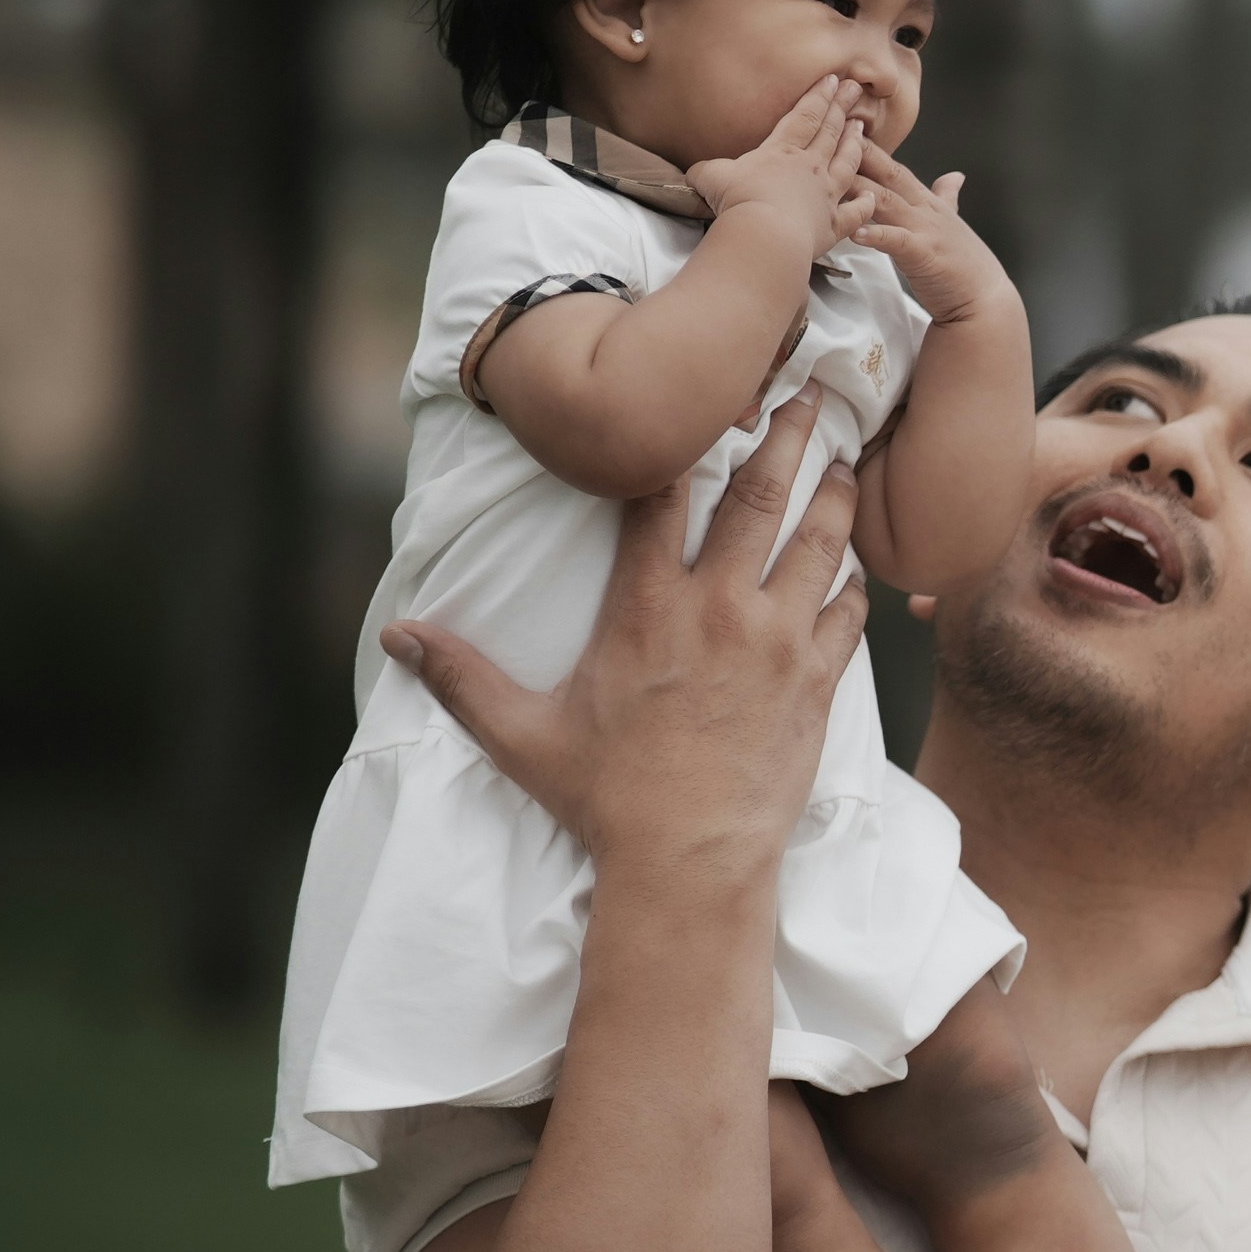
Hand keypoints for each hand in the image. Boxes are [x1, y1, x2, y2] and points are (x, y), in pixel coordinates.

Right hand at [379, 391, 866, 871]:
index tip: (697, 400)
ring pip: (818, 544)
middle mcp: (719, 609)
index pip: (659, 498)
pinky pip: (846, 613)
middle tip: (807, 392)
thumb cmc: (606, 798)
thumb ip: (461, 678)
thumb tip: (394, 638)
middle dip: (784, 438)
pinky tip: (856, 565)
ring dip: (832, 496)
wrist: (692, 860)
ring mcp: (777, 641)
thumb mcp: (522, 735)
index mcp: (646, 607)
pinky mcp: (817, 681)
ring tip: (845, 458)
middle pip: (759, 498)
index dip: (679, 443)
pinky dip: (852, 583)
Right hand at [685, 73, 877, 266]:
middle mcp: (810, 168)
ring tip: (861, 127)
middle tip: (854, 90)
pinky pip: (854, 213)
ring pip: (847, 164)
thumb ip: (707, 170)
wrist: (765, 234)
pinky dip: (864, 205)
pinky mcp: (833, 224)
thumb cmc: (738, 200)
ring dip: (854, 144)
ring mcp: (826, 195)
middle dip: (841, 108)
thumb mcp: (711, 176)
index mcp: (782, 151)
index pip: (804, 116)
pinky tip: (871, 197)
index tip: (832, 79)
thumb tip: (697, 171)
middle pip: (829, 132)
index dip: (818, 96)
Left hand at [845, 145, 1019, 332]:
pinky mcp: (925, 256)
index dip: (870, 149)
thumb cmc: (964, 265)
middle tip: (833, 135)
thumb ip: (948, 197)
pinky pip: (898, 242)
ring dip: (860, 190)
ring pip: (887, 203)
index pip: (894, 169)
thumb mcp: (953, 223)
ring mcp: (926, 231)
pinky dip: (877, 236)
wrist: (985, 299)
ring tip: (834, 178)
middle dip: (860, 155)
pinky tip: (857, 234)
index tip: (845, 130)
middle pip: (888, 176)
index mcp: (927, 203)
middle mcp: (925, 211)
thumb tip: (955, 176)